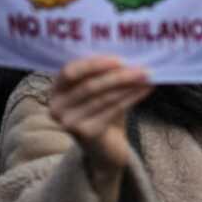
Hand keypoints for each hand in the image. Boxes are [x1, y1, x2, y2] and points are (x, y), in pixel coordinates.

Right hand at [49, 56, 151, 201]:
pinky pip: (112, 110)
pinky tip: (145, 90)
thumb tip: (127, 53)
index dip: (93, 64)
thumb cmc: (101, 111)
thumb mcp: (96, 89)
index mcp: (56, 90)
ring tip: (146, 77)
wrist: (105, 149)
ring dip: (128, 85)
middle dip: (118, 75)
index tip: (119, 59)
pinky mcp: (86, 134)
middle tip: (141, 68)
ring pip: (104, 98)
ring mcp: (70, 123)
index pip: (70, 71)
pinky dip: (131, 98)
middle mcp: (57, 107)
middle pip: (90, 85)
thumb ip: (102, 74)